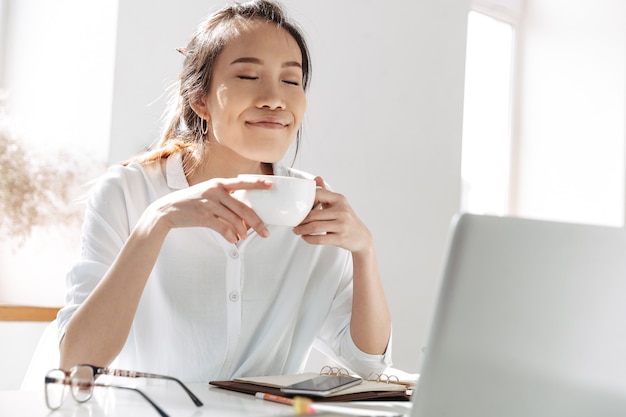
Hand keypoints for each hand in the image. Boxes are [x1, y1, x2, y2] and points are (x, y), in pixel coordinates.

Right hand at [149, 177, 271, 242]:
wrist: (167, 210)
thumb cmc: (191, 202)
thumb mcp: (207, 193)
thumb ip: (224, 197)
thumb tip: (243, 212)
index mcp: (218, 183)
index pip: (242, 182)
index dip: (257, 183)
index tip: (271, 185)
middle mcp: (215, 191)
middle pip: (242, 207)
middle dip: (257, 221)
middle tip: (266, 231)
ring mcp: (209, 203)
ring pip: (234, 219)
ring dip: (242, 231)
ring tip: (245, 237)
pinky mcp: (203, 215)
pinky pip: (223, 228)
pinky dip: (230, 236)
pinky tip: (234, 240)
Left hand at [293, 177, 372, 253]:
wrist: (362, 237)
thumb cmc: (347, 220)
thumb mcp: (339, 204)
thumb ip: (326, 193)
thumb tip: (317, 178)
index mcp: (339, 200)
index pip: (317, 195)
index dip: (305, 202)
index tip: (299, 208)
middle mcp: (342, 211)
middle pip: (313, 215)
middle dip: (300, 220)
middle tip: (295, 222)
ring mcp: (341, 225)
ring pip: (314, 227)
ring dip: (302, 230)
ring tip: (297, 230)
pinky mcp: (340, 238)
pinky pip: (319, 239)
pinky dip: (309, 239)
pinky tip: (305, 237)